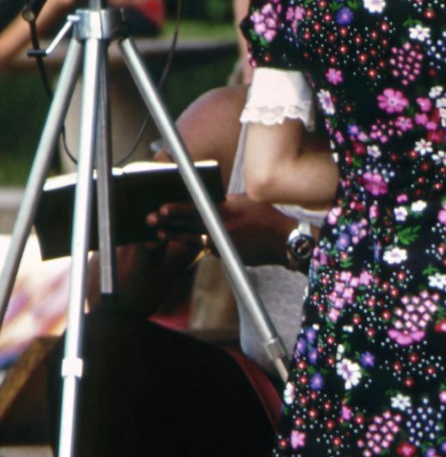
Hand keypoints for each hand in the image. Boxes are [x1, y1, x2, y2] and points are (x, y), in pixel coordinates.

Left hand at [145, 195, 294, 265]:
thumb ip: (222, 202)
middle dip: (167, 223)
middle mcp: (221, 228)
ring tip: (161, 232)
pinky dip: (198, 242)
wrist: (282, 241)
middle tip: (151, 220)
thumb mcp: (243, 202)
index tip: (160, 209)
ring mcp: (222, 243)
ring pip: (193, 239)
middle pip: (188, 225)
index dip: (175, 210)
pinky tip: (186, 238)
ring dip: (176, 235)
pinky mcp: (225, 255)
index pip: (194, 209)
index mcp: (225, 210)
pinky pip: (207, 247)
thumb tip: (204, 201)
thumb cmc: (265, 217)